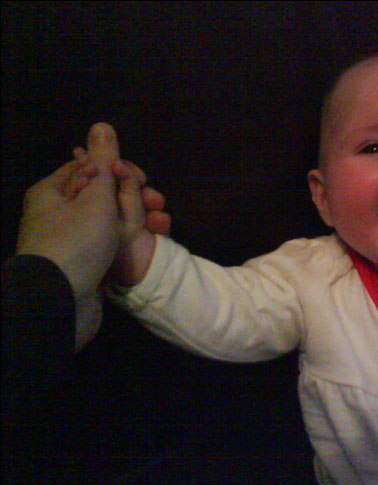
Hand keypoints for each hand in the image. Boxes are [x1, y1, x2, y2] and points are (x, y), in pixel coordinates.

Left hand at [66, 129, 168, 286]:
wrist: (59, 302)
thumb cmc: (77, 241)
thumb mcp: (95, 197)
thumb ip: (103, 162)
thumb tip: (102, 124)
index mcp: (52, 192)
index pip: (89, 167)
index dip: (118, 169)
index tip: (143, 178)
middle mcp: (56, 213)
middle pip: (101, 194)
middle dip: (132, 196)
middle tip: (156, 204)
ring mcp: (69, 240)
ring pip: (108, 220)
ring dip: (136, 218)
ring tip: (160, 223)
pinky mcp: (81, 262)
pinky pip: (107, 242)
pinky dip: (127, 238)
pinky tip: (148, 240)